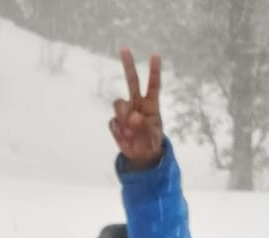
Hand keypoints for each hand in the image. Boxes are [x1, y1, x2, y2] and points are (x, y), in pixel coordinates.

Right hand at [110, 48, 163, 170]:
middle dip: (128, 65)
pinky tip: (125, 139)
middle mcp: (137, 104)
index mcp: (151, 104)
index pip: (153, 85)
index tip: (155, 55)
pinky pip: (113, 123)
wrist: (141, 156)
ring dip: (123, 114)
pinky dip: (119, 131)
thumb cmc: (150, 142)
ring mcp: (125, 113)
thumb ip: (144, 126)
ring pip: (119, 104)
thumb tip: (132, 117)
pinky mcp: (115, 124)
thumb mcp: (153, 136)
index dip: (154, 71)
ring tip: (130, 131)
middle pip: (132, 81)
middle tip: (124, 49)